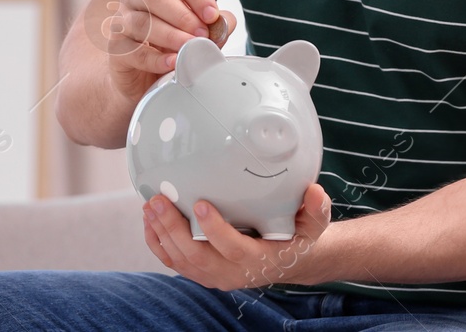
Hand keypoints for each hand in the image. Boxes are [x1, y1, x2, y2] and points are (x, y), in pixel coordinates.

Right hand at [106, 0, 235, 100]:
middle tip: (202, 34)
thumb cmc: (171, 46)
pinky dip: (155, 59)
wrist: (142, 79)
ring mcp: (121, 21)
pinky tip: (172, 63)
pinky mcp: (115, 48)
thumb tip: (224, 23)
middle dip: (182, 15)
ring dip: (169, 36)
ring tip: (189, 49)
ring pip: (141, 22)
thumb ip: (215, 25)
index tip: (213, 15)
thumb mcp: (197, 32)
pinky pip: (133, 51)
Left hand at [141, 183, 331, 290]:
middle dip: (174, 228)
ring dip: (161, 234)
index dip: (215, 229)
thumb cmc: (300, 236)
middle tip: (159, 200)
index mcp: (259, 260)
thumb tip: (314, 190)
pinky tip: (149, 221)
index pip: (233, 248)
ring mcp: (215, 276)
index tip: (200, 203)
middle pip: (197, 256)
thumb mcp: (315, 223)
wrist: (289, 260)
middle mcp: (233, 273)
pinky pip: (175, 263)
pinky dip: (158, 244)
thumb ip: (316, 208)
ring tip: (149, 206)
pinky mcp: (203, 273)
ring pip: (181, 261)